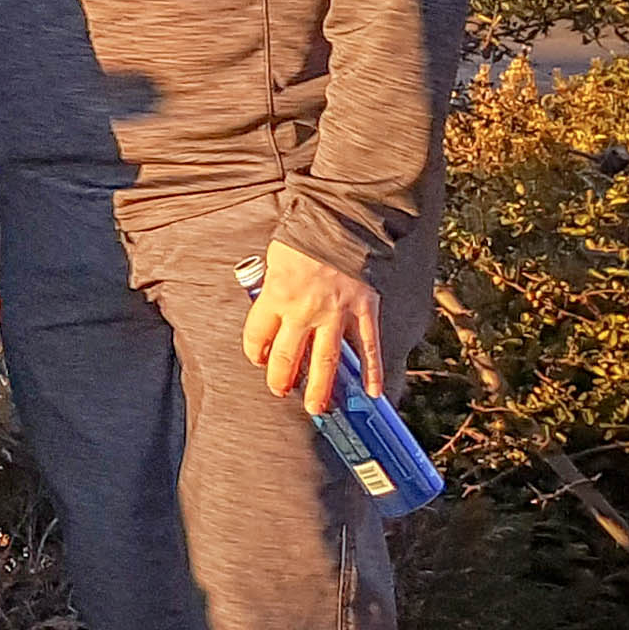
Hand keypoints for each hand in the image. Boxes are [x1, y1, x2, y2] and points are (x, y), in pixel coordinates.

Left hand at [241, 239, 388, 419]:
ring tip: (316, 408)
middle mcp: (303, 310)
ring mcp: (336, 314)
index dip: (255, 352)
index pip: (257, 336)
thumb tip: (272, 312)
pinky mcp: (364, 311)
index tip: (259, 360)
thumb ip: (273, 289)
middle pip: (288, 356)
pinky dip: (372, 371)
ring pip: (326, 361)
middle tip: (280, 391)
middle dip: (282, 379)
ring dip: (321, 388)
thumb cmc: (302, 238)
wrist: (341, 221)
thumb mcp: (274, 262)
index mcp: (275, 296)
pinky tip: (373, 393)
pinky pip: (369, 347)